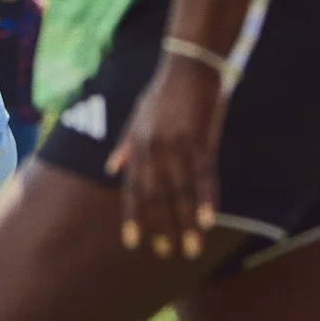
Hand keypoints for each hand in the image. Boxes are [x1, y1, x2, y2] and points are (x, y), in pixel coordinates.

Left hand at [107, 57, 226, 258]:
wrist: (188, 67)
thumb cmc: (162, 93)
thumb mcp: (136, 117)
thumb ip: (124, 146)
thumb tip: (109, 170)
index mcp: (138, 147)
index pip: (133, 190)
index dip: (133, 217)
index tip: (133, 243)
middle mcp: (155, 151)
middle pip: (156, 196)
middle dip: (160, 227)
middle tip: (165, 252)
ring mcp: (179, 148)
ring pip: (182, 193)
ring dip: (186, 223)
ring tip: (190, 248)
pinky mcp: (203, 142)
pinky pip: (205, 177)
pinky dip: (207, 199)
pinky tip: (210, 220)